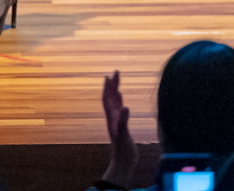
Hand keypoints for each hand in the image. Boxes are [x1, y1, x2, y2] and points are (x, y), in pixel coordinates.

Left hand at [99, 70, 137, 188]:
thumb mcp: (123, 135)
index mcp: (111, 118)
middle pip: (110, 97)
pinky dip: (120, 103)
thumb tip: (126, 107)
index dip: (108, 87)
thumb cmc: (123, 150)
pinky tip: (123, 101)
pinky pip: (120, 111)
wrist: (123, 163)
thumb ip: (123, 121)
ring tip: (117, 81)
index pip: (107, 98)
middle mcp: (112, 118)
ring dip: (115, 91)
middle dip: (112, 85)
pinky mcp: (121, 126)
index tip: (109, 75)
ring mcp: (116, 122)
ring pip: (114, 103)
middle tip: (116, 72)